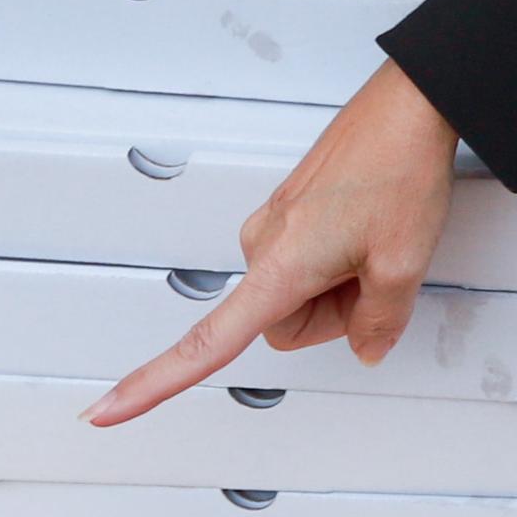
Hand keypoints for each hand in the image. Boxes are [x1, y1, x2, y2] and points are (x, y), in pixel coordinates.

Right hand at [89, 63, 461, 422]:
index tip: (108, 411)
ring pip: (296, 294)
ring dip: (337, 286)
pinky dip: (339, 260)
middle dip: (330, 316)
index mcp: (278, 266)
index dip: (154, 382)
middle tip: (375, 273)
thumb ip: (380, 323)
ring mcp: (273, 225)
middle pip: (282, 324)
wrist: (407, 105)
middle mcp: (262, 244)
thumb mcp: (404, 264)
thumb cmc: (399, 168)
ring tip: (375, 240)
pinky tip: (370, 228)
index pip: (206, 343)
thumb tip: (366, 346)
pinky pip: (306, 262)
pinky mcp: (289, 211)